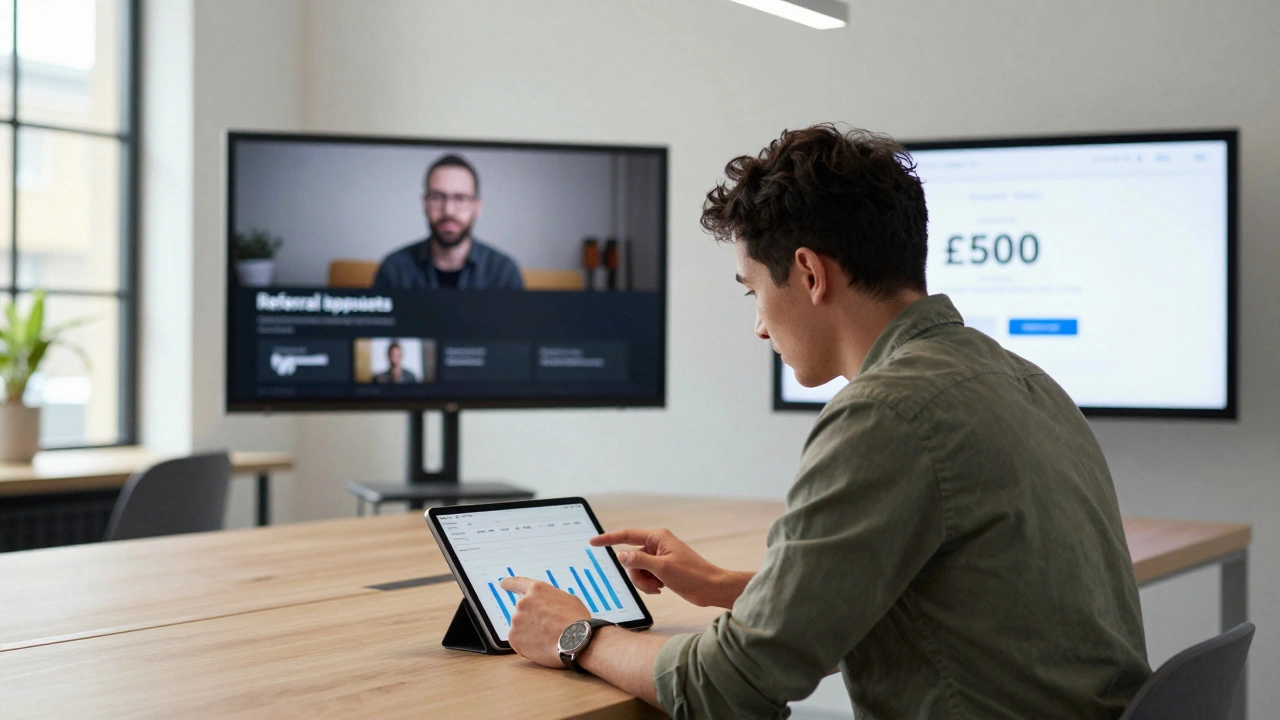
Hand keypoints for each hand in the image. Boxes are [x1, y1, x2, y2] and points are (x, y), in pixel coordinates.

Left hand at [499, 577, 589, 668]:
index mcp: (537, 589)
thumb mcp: (568, 599)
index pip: (518, 583)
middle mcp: (523, 602)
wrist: (577, 641)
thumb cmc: (577, 621)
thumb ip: (551, 599)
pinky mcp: (514, 638)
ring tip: (549, 638)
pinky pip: (519, 641)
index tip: (503, 583)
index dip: (510, 583)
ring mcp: (516, 620)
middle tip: (549, 628)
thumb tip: (547, 605)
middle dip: (532, 618)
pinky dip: (528, 645)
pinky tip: (542, 646)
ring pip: (521, 627)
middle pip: (523, 611)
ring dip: (531, 632)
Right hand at [589, 528, 752, 608]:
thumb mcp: (662, 568)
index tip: (593, 542)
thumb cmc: (692, 575)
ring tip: (658, 587)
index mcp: (657, 537)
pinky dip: (649, 585)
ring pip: (636, 570)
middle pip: (631, 558)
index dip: (608, 539)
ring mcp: (659, 558)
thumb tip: (622, 555)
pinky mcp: (662, 569)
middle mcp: (657, 545)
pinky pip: (645, 576)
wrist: (711, 587)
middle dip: (636, 574)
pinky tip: (662, 588)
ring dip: (643, 582)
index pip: (626, 535)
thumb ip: (639, 560)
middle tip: (652, 582)